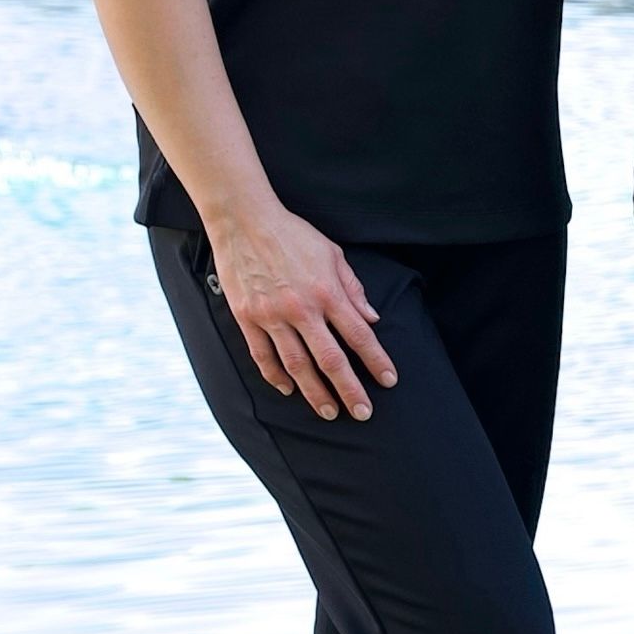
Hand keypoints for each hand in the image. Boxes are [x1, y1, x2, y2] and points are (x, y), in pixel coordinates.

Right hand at [205, 205, 399, 421]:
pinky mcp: (247, 317)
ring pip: (296, 364)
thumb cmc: (293, 235)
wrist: (244, 221)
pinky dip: (275, 376)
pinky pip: (262, 355)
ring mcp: (271, 316)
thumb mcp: (333, 254)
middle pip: (330, 359)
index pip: (360, 336)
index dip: (376, 361)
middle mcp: (302, 309)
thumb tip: (372, 318)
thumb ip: (354, 289)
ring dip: (314, 392)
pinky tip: (288, 389)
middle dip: (349, 389)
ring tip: (328, 412)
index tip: (389, 380)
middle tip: (363, 412)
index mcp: (328, 293)